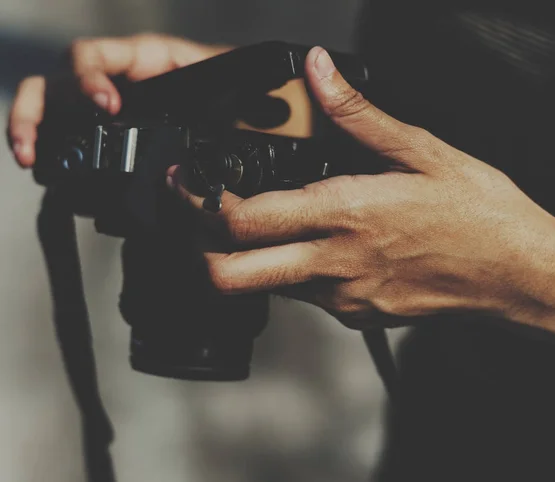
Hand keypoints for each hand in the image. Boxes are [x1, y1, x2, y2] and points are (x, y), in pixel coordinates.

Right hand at [7, 33, 230, 166]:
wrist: (246, 118)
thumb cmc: (242, 95)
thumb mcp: (243, 92)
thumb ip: (248, 96)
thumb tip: (268, 107)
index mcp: (146, 60)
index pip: (98, 56)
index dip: (91, 77)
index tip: (106, 109)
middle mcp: (119, 79)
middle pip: (58, 81)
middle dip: (37, 111)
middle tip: (34, 149)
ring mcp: (108, 105)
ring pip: (52, 105)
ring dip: (30, 129)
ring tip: (28, 161)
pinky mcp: (107, 132)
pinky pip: (68, 135)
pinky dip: (49, 150)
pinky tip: (45, 173)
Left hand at [169, 47, 554, 333]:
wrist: (516, 274)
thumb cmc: (478, 215)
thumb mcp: (422, 151)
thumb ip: (359, 115)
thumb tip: (320, 73)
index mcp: (344, 214)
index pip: (244, 221)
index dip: (201, 206)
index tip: (190, 187)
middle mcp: (334, 264)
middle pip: (232, 277)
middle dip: (202, 253)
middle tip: (204, 223)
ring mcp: (343, 297)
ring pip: (268, 286)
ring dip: (256, 258)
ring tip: (276, 224)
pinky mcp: (357, 316)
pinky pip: (308, 296)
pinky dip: (299, 271)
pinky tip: (327, 246)